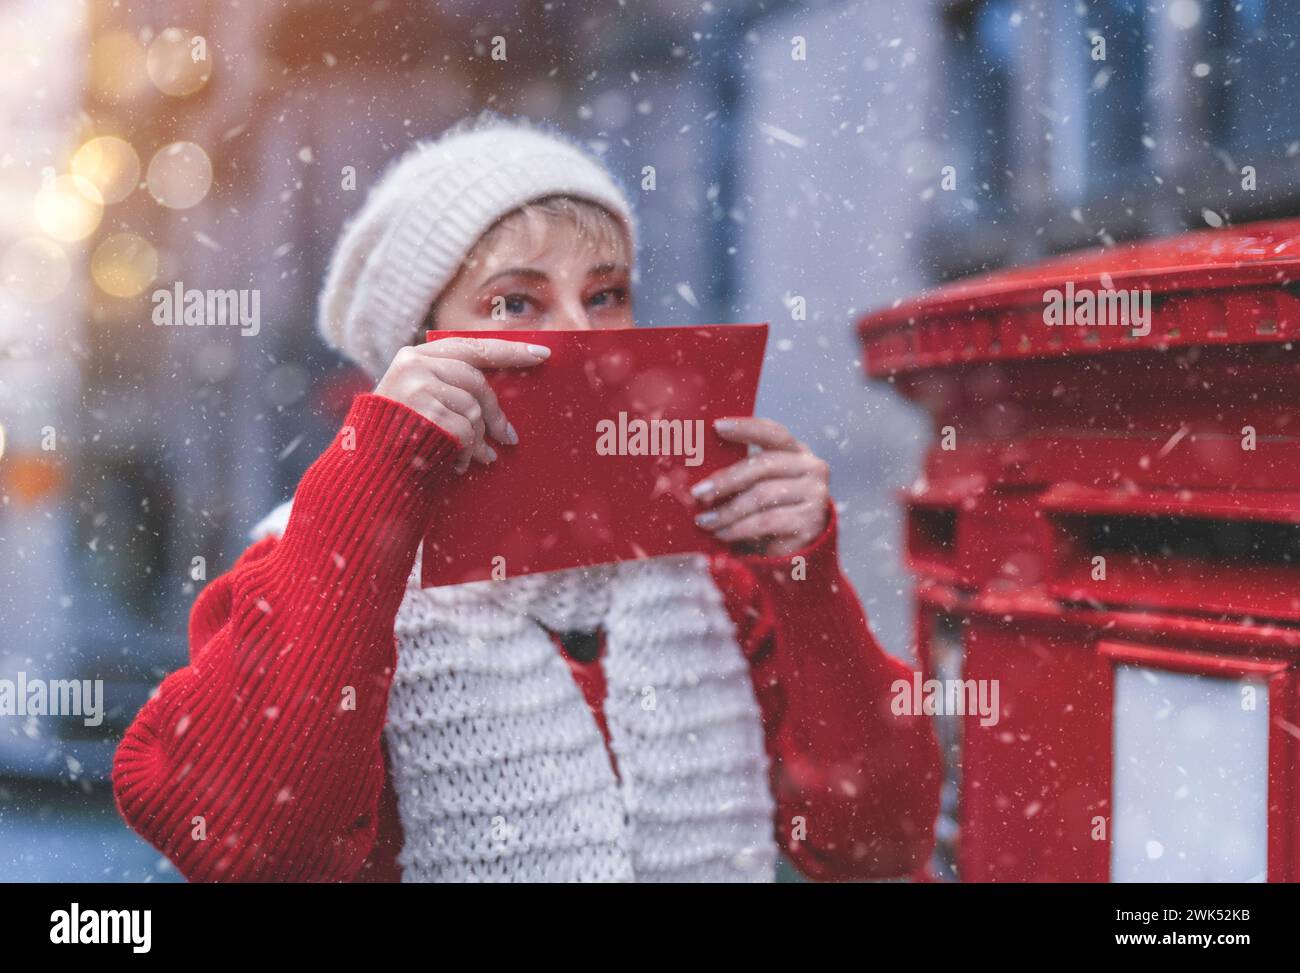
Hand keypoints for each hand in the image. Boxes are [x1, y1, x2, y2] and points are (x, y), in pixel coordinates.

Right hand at [374, 336, 550, 473]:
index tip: (542, 354)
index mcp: (416, 357)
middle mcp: (414, 365)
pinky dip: (466, 452)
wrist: (366, 469)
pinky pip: (464, 432)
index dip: (509, 351)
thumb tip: (498, 408)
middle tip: (509, 438)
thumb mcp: (419, 402)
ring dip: (477, 441)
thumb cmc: (398, 438)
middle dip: (496, 414)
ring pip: (472, 410)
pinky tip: (457, 465)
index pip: (471, 348)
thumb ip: (450, 391)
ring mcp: (416, 387)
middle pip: (476, 382)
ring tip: (476, 459)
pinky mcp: (422, 413)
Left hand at [689, 416, 829, 556]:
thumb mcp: (761, 483)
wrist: (802, 543)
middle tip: (698, 492)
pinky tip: (723, 534)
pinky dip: (739, 529)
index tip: (717, 426)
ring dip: (727, 511)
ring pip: (762, 496)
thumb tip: (701, 473)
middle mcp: (811, 468)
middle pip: (763, 465)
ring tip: (705, 521)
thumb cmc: (772, 507)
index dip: (746, 428)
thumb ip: (743, 471)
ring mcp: (814, 494)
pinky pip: (766, 522)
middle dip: (725, 480)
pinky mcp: (809, 522)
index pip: (772, 432)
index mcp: (797, 451)